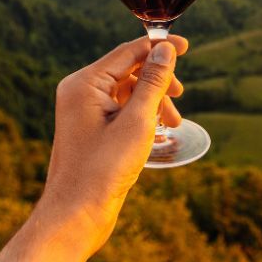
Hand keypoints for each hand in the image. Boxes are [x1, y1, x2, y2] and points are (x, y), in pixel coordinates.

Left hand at [35, 35, 187, 258]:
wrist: (76, 215)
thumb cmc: (103, 169)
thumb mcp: (137, 121)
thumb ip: (153, 82)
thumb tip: (165, 49)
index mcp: (84, 83)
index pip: (127, 52)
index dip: (158, 47)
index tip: (185, 46)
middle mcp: (79, 92)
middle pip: (127, 71)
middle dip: (157, 82)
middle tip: (179, 97)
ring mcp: (83, 112)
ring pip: (126, 92)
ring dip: (152, 102)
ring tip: (172, 124)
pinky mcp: (90, 130)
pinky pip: (120, 110)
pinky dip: (141, 116)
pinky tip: (157, 132)